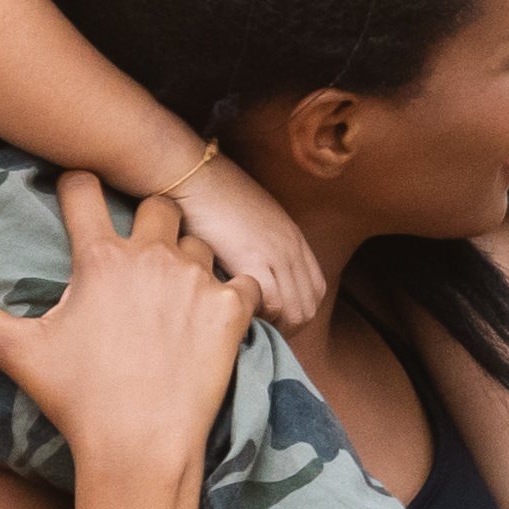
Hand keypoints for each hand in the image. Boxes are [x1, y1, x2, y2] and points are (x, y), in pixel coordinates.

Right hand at [0, 174, 255, 487]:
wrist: (139, 446)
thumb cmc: (74, 399)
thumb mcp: (16, 351)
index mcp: (99, 258)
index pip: (84, 189)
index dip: (77, 184)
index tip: (77, 189)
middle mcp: (152, 256)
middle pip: (157, 204)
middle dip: (146, 219)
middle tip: (137, 250)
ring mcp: (198, 279)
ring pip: (200, 240)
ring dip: (189, 256)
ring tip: (174, 289)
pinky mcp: (234, 308)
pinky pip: (244, 278)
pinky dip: (234, 291)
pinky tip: (218, 313)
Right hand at [167, 150, 329, 332]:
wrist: (192, 175)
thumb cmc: (208, 199)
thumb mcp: (247, 223)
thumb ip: (257, 248)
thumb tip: (248, 280)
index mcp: (293, 239)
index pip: (316, 291)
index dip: (296, 313)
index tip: (270, 322)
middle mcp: (292, 248)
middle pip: (310, 307)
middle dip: (287, 328)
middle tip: (256, 332)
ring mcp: (277, 253)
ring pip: (295, 311)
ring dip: (272, 326)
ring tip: (244, 326)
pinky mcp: (254, 258)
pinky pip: (272, 304)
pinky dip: (257, 316)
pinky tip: (234, 313)